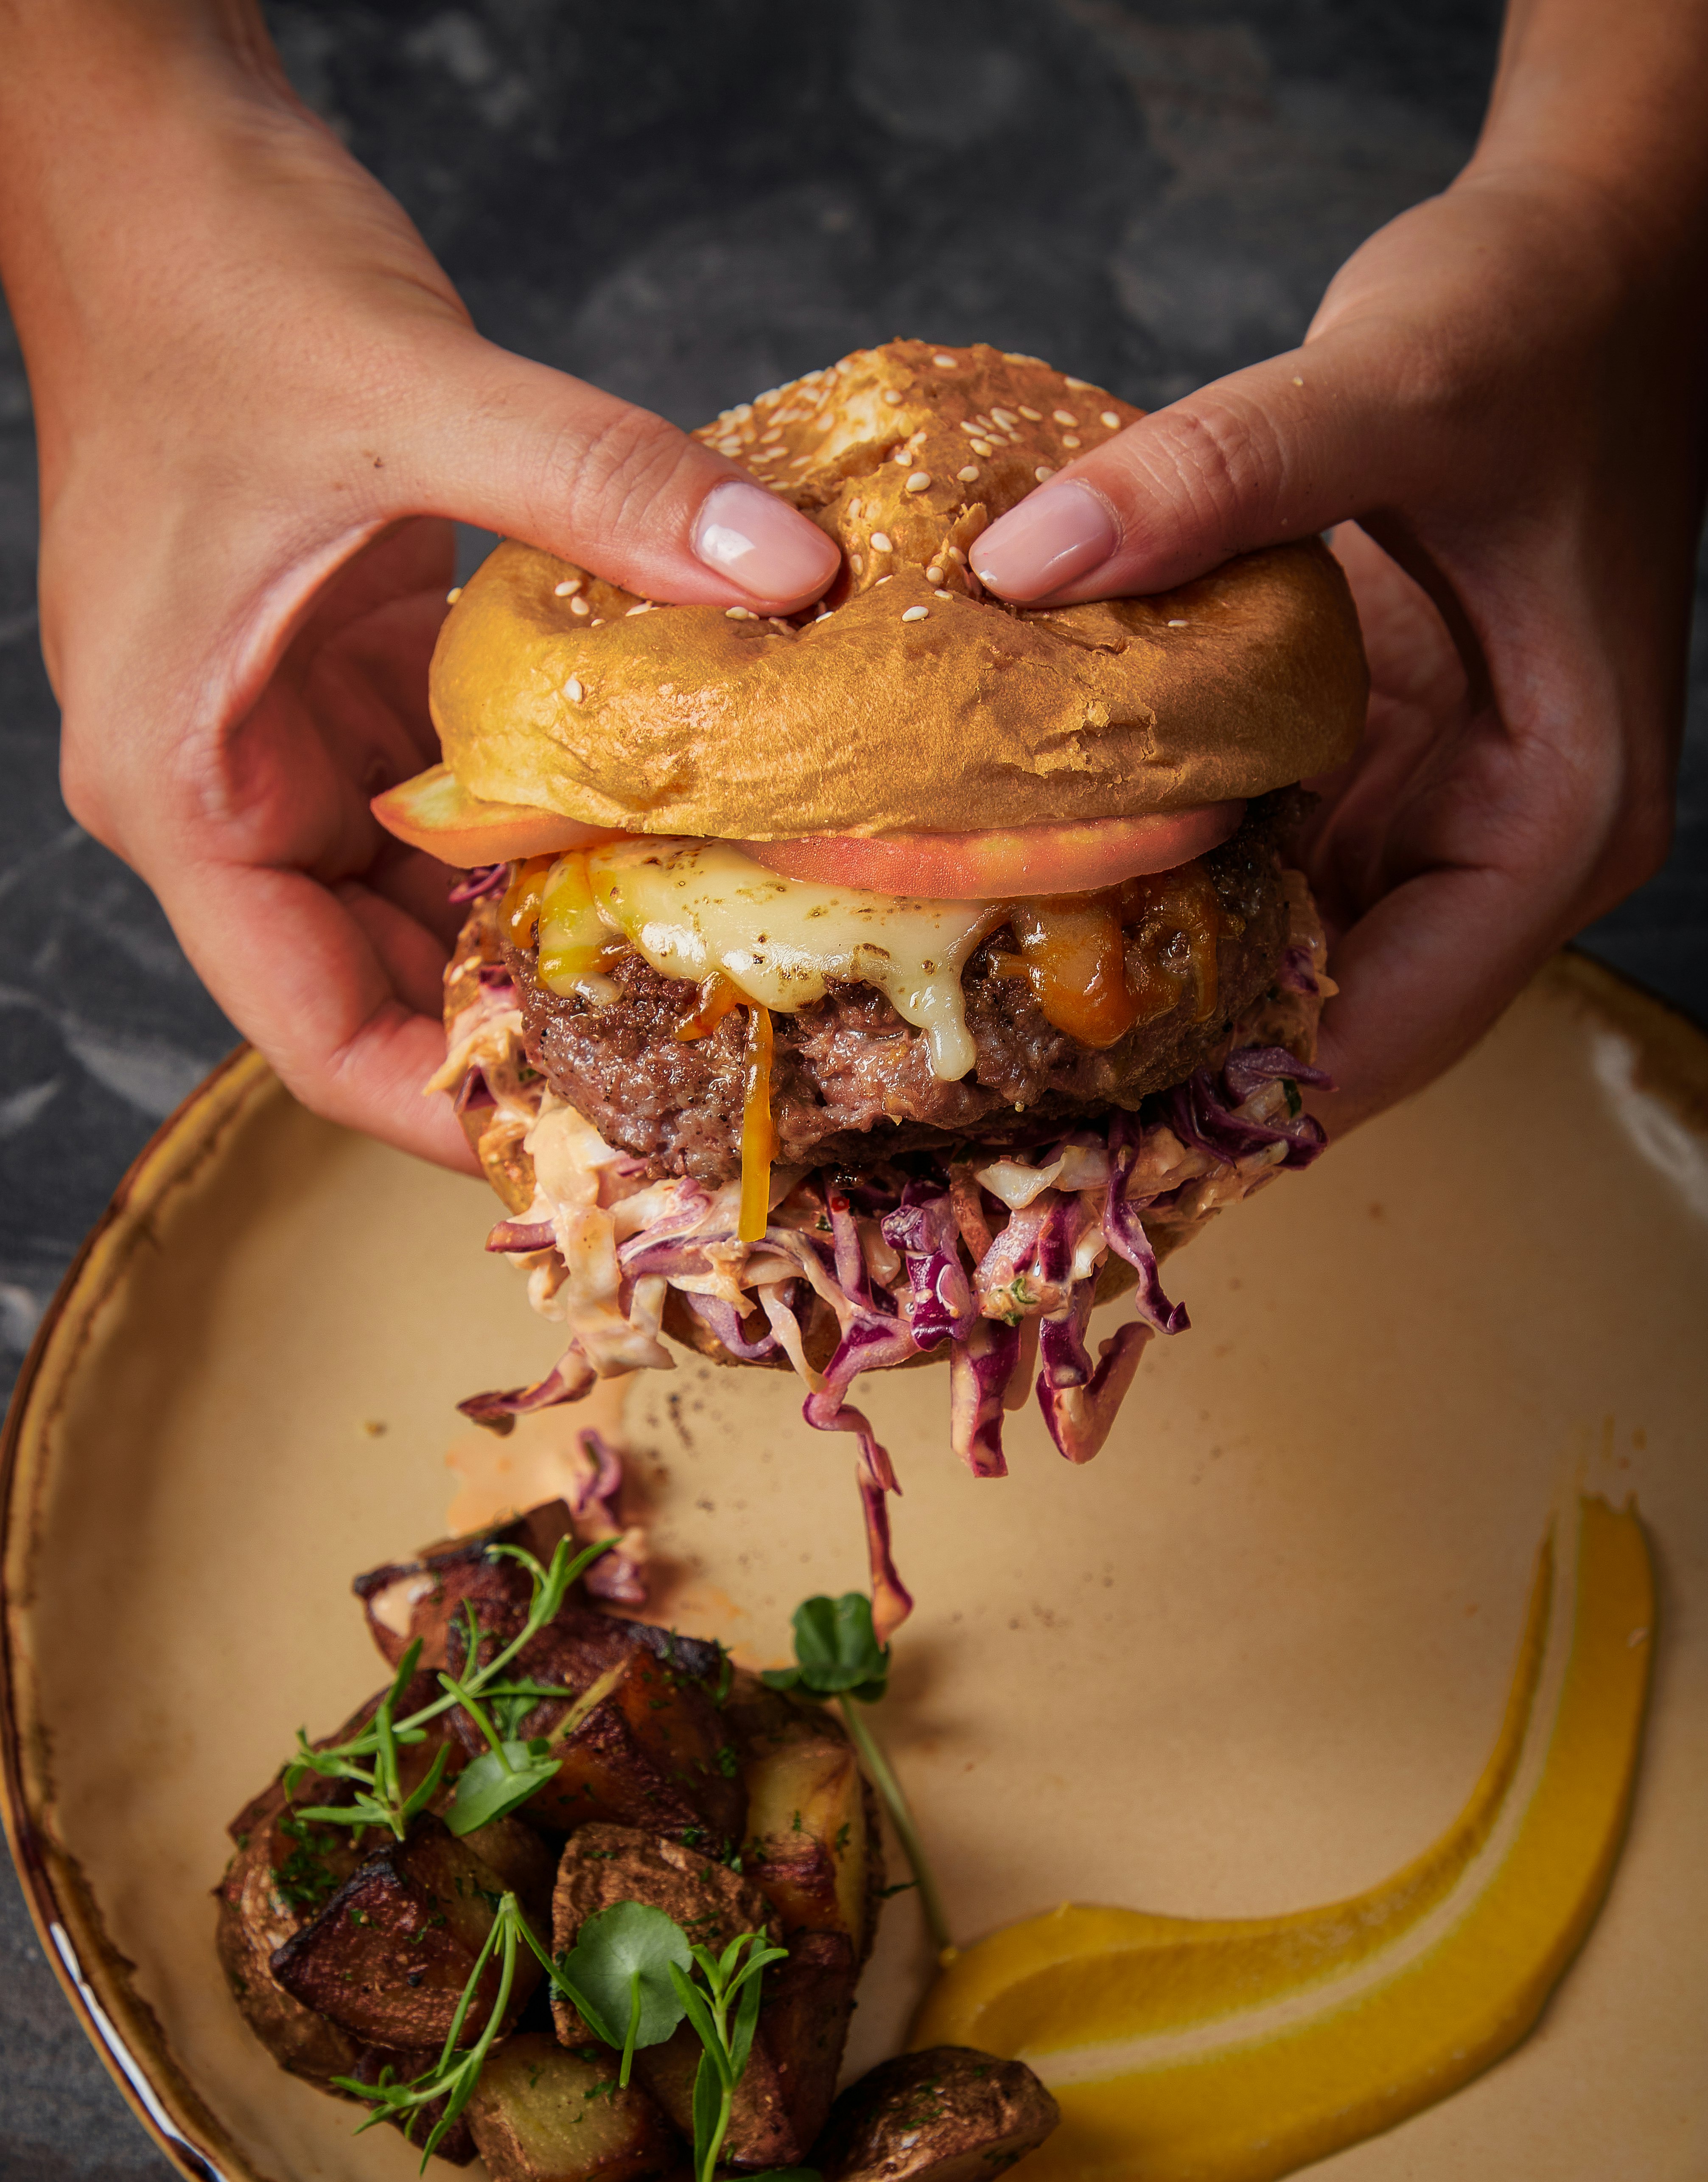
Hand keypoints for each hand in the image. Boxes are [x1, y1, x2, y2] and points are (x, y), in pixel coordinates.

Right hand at [0, 5, 837, 1165]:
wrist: (152, 173)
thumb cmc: (211, 282)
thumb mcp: (410, 390)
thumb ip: (598, 487)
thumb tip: (783, 569)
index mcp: (186, 788)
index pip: (318, 1036)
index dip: (453, 1116)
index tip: (596, 1151)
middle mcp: (231, 795)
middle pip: (384, 995)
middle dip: (531, 1043)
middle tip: (699, 1083)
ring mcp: (292, 746)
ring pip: (432, 910)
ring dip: (559, 944)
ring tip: (715, 986)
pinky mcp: (352, 686)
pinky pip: (460, 810)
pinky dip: (556, 838)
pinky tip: (672, 844)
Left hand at [970, 17, 1707, 1131]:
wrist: (1589, 249)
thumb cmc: (1542, 321)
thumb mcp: (1399, 382)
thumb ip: (1223, 471)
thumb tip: (1023, 563)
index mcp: (1551, 820)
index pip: (1388, 1037)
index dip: (1231, 1111)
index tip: (1073, 1156)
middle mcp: (1494, 845)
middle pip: (1325, 1029)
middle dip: (1164, 1079)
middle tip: (975, 1120)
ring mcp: (1428, 807)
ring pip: (1280, 959)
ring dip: (1145, 995)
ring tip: (970, 1046)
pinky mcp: (1370, 759)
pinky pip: (1256, 864)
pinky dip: (1155, 889)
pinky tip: (1022, 892)